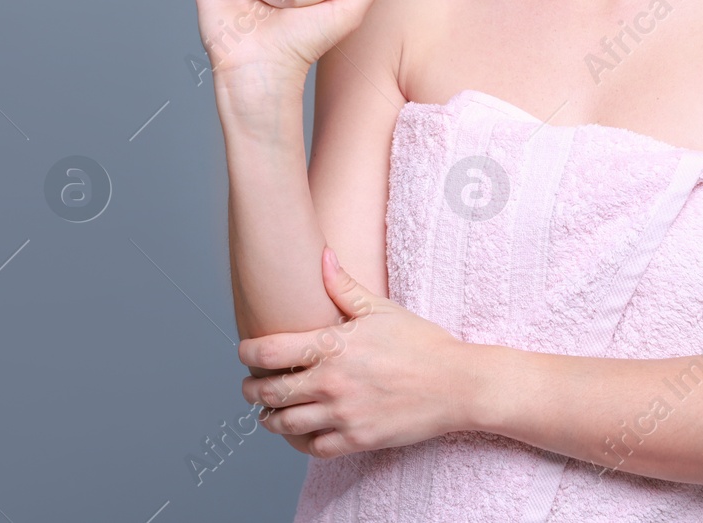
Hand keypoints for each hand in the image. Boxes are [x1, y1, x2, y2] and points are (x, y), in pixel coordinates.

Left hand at [237, 247, 471, 458]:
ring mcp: (344, 415)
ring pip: (286, 424)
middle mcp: (332, 383)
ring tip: (268, 412)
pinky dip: (301, 441)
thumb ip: (343, 285)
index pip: (269, 353)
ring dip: (270, 418)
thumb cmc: (421, 343)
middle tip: (250, 387)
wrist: (457, 384)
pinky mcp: (358, 440)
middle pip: (269, 392)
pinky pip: (315, 448)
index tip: (245, 354)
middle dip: (252, 390)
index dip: (248, 354)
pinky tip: (300, 432)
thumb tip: (321, 253)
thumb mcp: (381, 309)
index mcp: (333, 347)